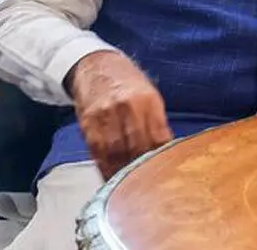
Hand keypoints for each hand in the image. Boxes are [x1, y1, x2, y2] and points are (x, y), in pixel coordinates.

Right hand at [66, 50, 172, 179]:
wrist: (97, 66)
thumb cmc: (129, 84)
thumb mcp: (150, 97)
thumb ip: (157, 122)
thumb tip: (167, 151)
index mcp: (148, 101)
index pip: (158, 136)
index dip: (161, 158)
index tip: (165, 174)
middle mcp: (127, 108)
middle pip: (137, 146)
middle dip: (142, 169)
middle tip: (148, 188)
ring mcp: (106, 115)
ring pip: (116, 152)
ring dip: (123, 173)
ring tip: (130, 190)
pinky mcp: (89, 123)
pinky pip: (98, 152)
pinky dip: (105, 168)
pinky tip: (111, 178)